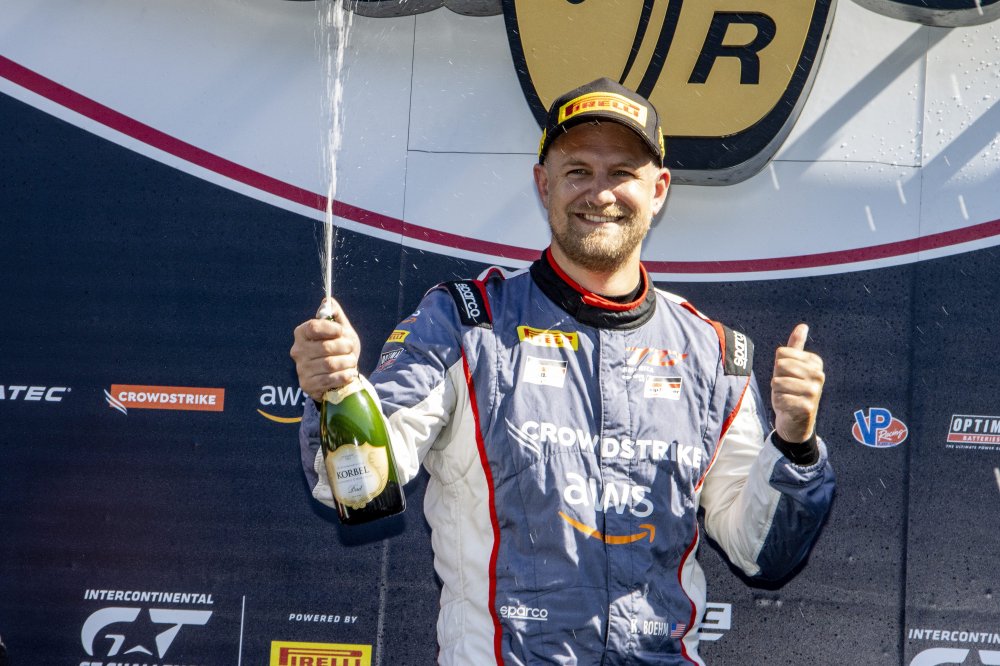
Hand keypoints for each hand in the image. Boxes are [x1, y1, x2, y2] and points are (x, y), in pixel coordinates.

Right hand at [290, 297, 361, 401]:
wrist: (340, 376)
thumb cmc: (339, 350)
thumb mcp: (340, 330)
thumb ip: (335, 314)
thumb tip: (328, 301)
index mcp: (302, 333)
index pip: (313, 327)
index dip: (331, 328)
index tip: (342, 331)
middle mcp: (298, 350)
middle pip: (325, 347)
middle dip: (344, 347)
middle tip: (351, 348)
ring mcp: (301, 369)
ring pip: (330, 364)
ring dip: (347, 362)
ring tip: (352, 361)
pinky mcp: (307, 385)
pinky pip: (330, 379)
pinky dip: (344, 376)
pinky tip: (349, 373)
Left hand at [771, 323, 824, 442]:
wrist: (796, 421)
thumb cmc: (792, 391)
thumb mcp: (792, 367)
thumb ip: (796, 346)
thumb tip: (803, 325)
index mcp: (815, 362)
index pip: (781, 353)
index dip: (778, 366)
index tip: (789, 376)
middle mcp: (818, 375)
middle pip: (779, 366)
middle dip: (777, 379)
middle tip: (786, 389)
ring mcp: (814, 391)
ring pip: (777, 382)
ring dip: (777, 392)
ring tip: (787, 397)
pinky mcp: (807, 407)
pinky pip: (780, 399)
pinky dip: (779, 404)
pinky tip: (788, 408)